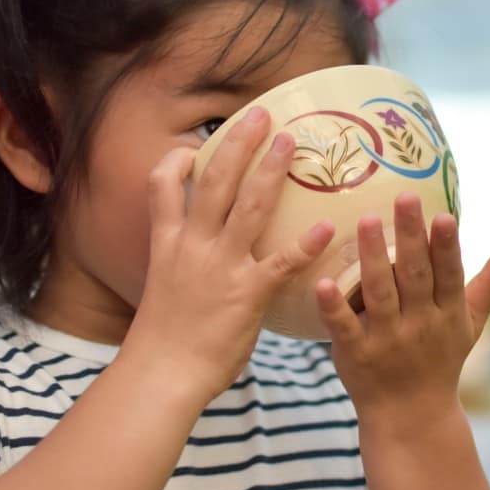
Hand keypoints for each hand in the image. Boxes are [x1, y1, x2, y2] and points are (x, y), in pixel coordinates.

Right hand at [127, 107, 334, 406]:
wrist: (161, 376)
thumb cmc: (162, 339)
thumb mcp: (163, 287)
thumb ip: (183, 263)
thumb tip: (203, 253)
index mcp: (168, 244)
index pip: (161, 186)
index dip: (175, 160)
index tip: (193, 147)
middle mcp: (193, 246)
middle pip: (214, 182)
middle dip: (237, 144)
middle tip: (260, 113)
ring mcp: (221, 266)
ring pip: (248, 206)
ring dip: (271, 170)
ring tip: (292, 143)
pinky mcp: (247, 294)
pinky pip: (281, 262)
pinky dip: (306, 244)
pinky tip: (329, 227)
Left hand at [315, 191, 489, 435]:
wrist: (412, 418)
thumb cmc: (440, 362)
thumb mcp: (469, 325)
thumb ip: (488, 286)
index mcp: (447, 314)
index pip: (449, 275)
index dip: (447, 247)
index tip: (443, 215)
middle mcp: (421, 324)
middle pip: (415, 276)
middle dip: (410, 237)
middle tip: (404, 198)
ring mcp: (387, 340)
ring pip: (380, 294)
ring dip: (373, 258)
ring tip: (366, 221)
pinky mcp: (356, 354)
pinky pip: (344, 327)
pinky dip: (333, 307)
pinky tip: (322, 282)